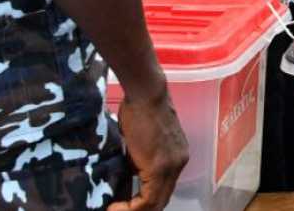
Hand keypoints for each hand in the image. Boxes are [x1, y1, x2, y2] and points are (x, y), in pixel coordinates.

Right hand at [107, 87, 188, 210]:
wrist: (146, 94)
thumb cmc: (140, 108)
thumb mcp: (142, 139)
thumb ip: (140, 157)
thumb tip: (128, 171)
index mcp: (177, 157)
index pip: (164, 190)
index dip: (143, 202)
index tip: (121, 204)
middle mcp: (179, 163)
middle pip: (162, 200)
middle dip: (138, 209)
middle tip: (116, 210)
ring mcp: (172, 166)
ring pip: (156, 202)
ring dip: (133, 210)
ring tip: (113, 210)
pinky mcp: (160, 167)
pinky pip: (149, 199)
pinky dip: (131, 208)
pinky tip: (114, 207)